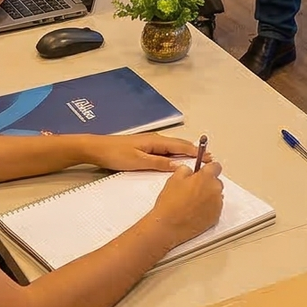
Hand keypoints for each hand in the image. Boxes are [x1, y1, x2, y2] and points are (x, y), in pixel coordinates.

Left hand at [88, 132, 202, 173]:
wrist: (97, 148)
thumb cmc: (117, 154)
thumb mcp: (139, 161)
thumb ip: (159, 163)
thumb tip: (179, 166)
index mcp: (156, 142)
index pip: (180, 146)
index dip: (195, 152)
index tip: (209, 157)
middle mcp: (156, 140)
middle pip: (179, 145)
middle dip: (194, 152)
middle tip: (209, 159)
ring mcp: (150, 143)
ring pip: (172, 148)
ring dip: (185, 153)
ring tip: (198, 160)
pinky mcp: (144, 148)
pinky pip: (165, 150)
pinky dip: (175, 154)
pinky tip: (176, 160)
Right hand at [147, 157, 223, 246]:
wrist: (169, 225)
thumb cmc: (171, 203)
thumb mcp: (174, 178)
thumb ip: (186, 169)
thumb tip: (190, 171)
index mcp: (206, 177)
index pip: (216, 166)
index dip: (208, 169)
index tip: (204, 171)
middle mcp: (215, 190)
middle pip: (216, 182)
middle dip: (207, 184)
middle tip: (193, 189)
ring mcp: (217, 205)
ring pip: (216, 196)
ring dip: (208, 196)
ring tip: (192, 202)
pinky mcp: (216, 217)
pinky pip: (215, 208)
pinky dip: (208, 208)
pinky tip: (195, 211)